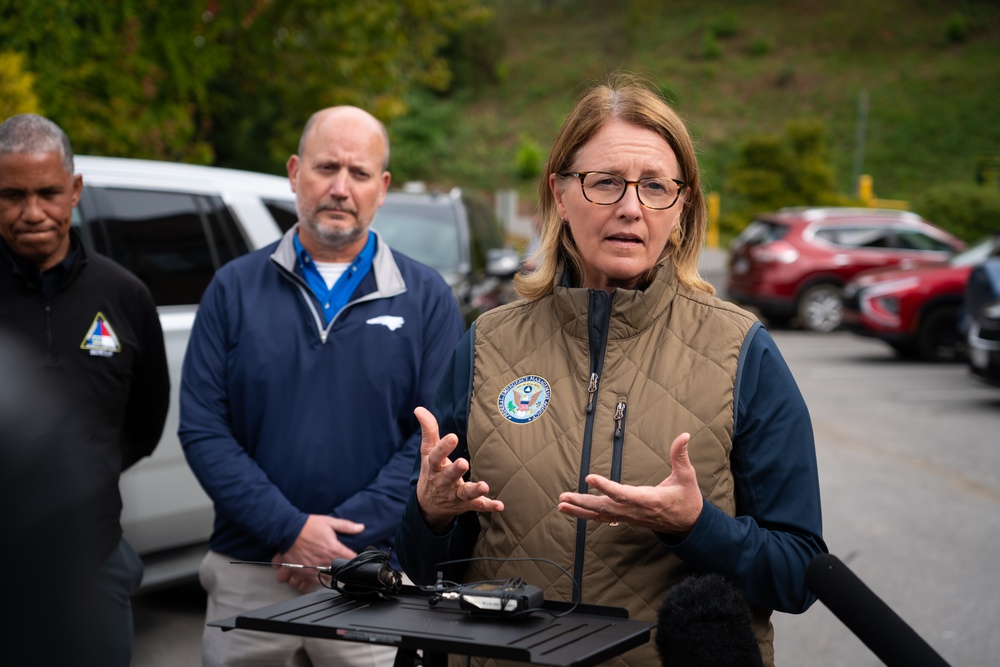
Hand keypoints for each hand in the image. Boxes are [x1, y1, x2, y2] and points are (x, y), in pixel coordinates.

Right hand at [273, 514, 364, 591]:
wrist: (288, 530)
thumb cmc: (308, 526)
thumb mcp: (329, 522)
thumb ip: (346, 526)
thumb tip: (361, 527)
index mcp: (333, 549)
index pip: (351, 559)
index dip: (355, 558)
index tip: (354, 557)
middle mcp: (324, 561)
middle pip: (340, 572)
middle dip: (341, 568)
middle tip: (340, 563)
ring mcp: (314, 569)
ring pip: (328, 579)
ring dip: (330, 575)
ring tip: (329, 569)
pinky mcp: (303, 573)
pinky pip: (313, 583)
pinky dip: (317, 580)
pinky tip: (318, 574)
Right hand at [414, 406, 502, 531]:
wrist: (428, 506)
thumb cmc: (431, 472)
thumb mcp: (427, 452)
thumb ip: (428, 431)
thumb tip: (419, 408)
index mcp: (434, 467)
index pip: (436, 456)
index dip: (443, 447)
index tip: (453, 437)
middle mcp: (443, 482)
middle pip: (448, 476)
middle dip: (455, 470)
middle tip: (463, 463)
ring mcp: (454, 495)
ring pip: (464, 493)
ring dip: (474, 490)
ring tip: (484, 486)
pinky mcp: (465, 505)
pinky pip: (477, 505)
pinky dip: (488, 506)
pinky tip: (500, 506)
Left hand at [557, 432, 702, 535]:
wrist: (689, 526)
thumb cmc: (686, 500)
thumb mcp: (687, 477)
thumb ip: (681, 456)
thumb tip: (684, 436)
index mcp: (648, 499)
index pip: (623, 493)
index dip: (606, 486)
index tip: (589, 477)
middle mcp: (635, 510)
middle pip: (605, 507)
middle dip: (583, 502)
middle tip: (563, 497)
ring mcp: (629, 516)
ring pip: (601, 514)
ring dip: (580, 509)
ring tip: (561, 503)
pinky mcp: (626, 518)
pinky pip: (603, 517)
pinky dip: (587, 514)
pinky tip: (572, 510)